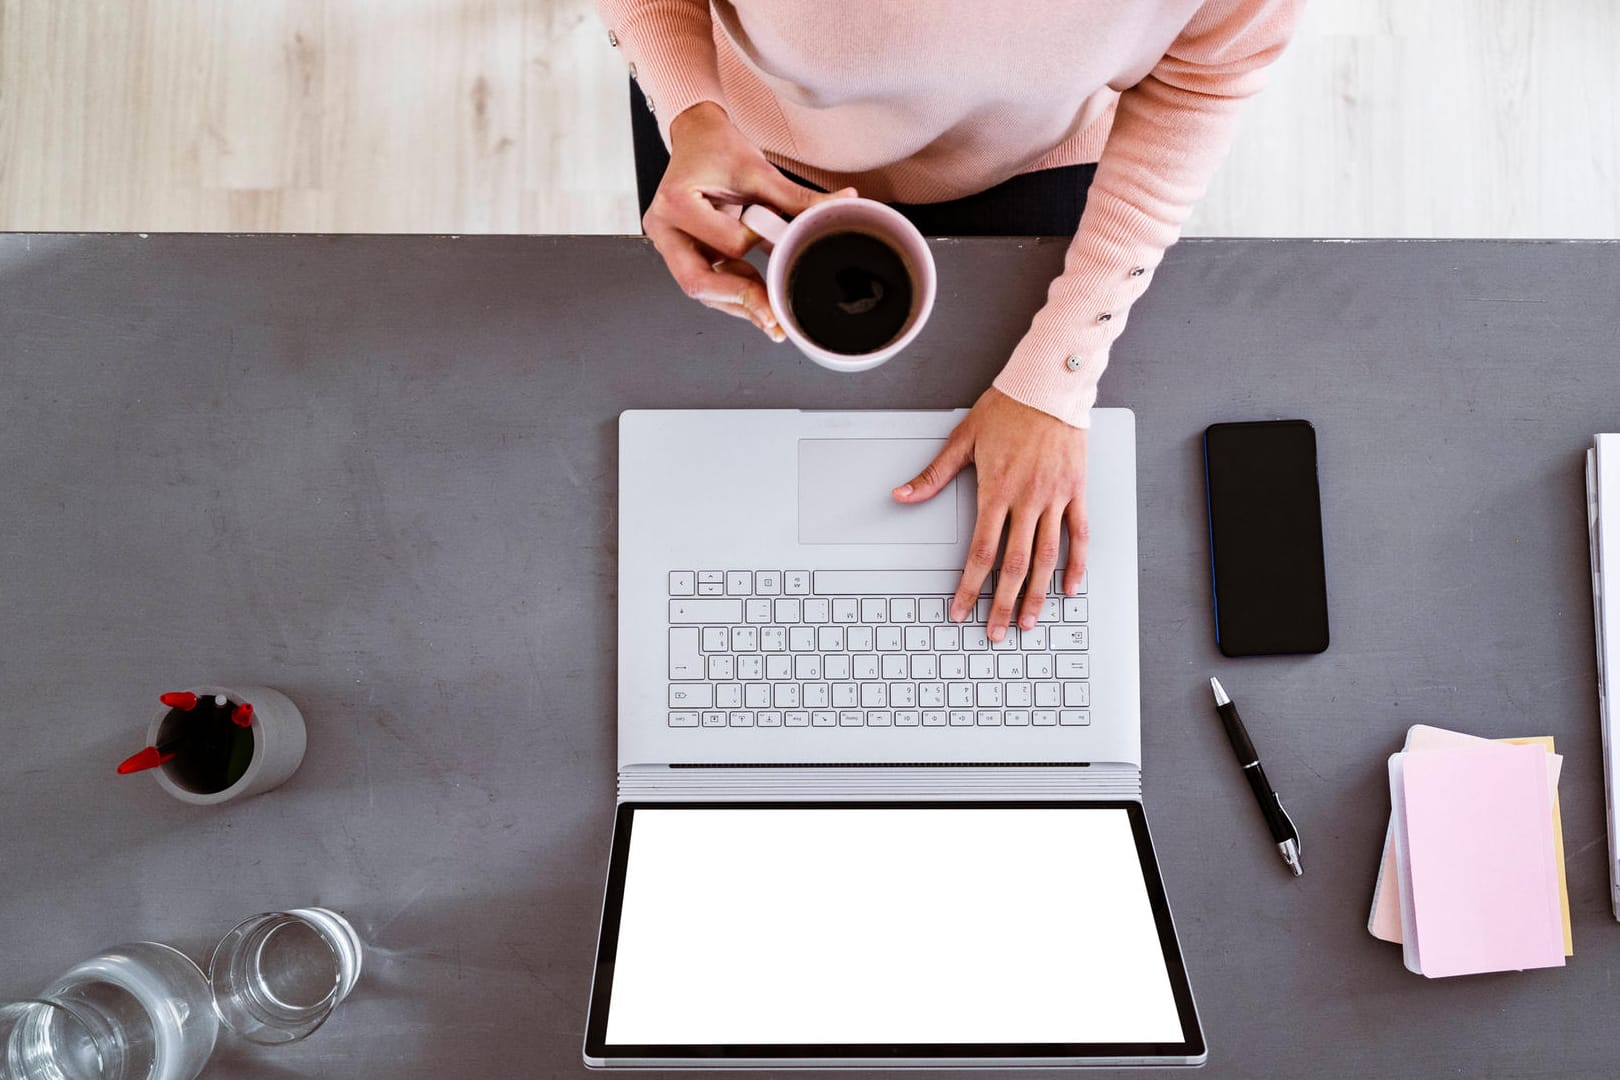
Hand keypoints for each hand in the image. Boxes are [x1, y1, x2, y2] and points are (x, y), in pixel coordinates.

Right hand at [645, 102, 855, 339]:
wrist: (697, 138)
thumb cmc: (717, 148)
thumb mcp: (758, 171)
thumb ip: (798, 197)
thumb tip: (843, 204)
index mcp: (676, 202)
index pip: (726, 244)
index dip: (756, 245)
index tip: (774, 234)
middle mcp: (664, 228)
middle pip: (698, 282)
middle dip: (740, 301)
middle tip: (774, 319)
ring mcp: (668, 244)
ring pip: (702, 289)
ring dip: (738, 302)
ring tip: (772, 312)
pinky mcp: (679, 253)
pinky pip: (706, 281)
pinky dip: (733, 290)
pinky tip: (757, 294)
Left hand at [893, 388, 1088, 639]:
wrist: (1049, 385)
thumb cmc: (1006, 409)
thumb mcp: (963, 439)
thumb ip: (934, 475)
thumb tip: (902, 495)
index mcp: (996, 491)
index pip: (981, 552)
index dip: (969, 586)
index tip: (960, 609)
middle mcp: (1027, 500)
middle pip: (1014, 565)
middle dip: (1001, 603)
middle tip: (995, 632)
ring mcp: (1055, 497)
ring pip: (1047, 557)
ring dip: (1037, 594)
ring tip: (1028, 622)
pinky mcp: (1076, 491)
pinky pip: (1079, 534)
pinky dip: (1076, 564)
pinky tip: (1069, 588)